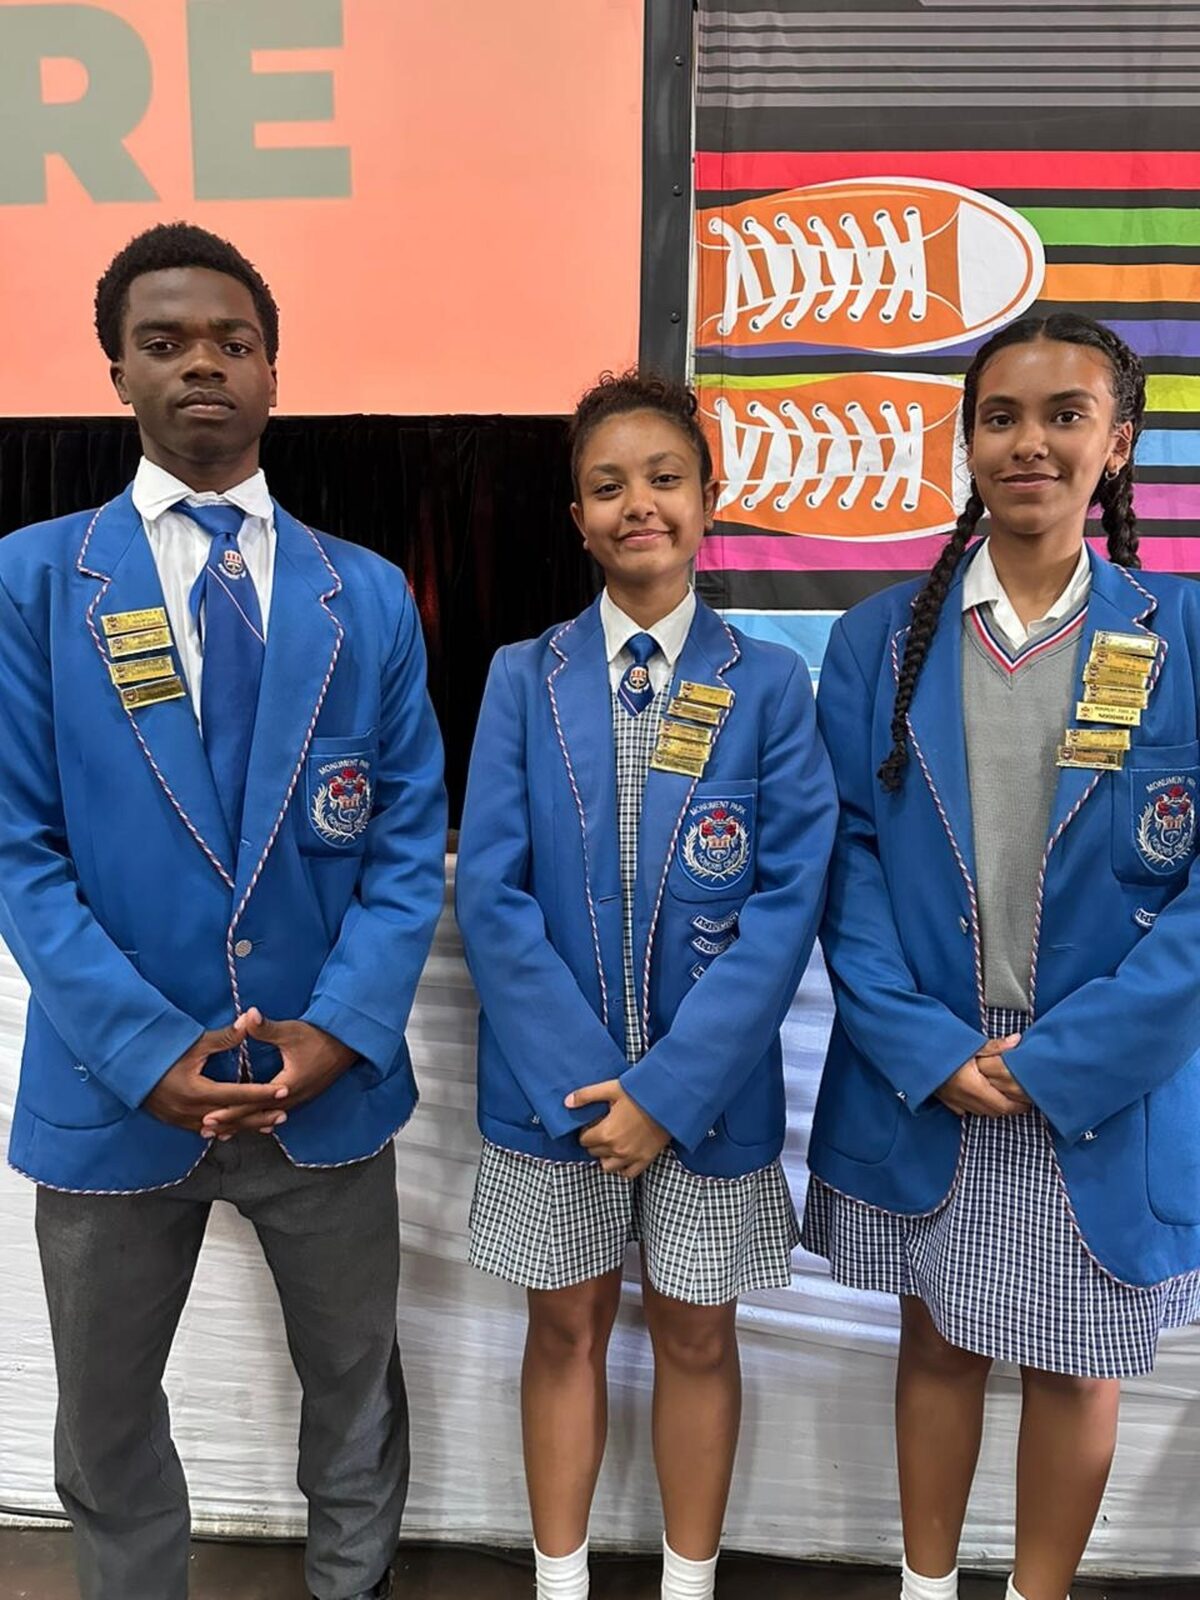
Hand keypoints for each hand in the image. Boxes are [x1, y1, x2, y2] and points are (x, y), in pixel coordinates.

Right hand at [144, 1019, 286, 1133]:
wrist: (126, 1066)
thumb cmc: (161, 1051)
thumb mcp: (194, 1043)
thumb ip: (225, 1037)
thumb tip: (249, 1021)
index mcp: (196, 1091)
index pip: (238, 1095)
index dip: (263, 1093)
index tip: (284, 1092)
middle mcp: (190, 1111)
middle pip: (233, 1118)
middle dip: (259, 1117)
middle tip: (284, 1114)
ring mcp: (181, 1119)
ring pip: (221, 1128)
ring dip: (244, 1125)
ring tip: (268, 1124)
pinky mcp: (175, 1122)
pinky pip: (205, 1130)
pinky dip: (224, 1129)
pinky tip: (236, 1129)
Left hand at [198, 1011, 358, 1138]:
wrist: (350, 1043)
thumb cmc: (321, 1036)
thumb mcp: (292, 1031)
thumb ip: (267, 1028)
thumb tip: (248, 1014)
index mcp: (287, 1085)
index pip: (252, 1102)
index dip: (229, 1110)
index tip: (208, 1118)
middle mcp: (292, 1098)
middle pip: (256, 1116)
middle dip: (231, 1123)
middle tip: (206, 1132)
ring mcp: (299, 1099)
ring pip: (266, 1118)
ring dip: (244, 1124)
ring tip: (223, 1133)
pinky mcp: (301, 1096)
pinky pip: (276, 1114)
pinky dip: (260, 1119)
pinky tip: (253, 1124)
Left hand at [566, 1078, 670, 1177]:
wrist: (669, 1099)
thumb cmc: (640, 1092)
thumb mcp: (611, 1089)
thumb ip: (586, 1096)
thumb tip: (567, 1103)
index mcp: (606, 1133)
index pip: (584, 1140)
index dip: (587, 1130)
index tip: (595, 1122)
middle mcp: (617, 1149)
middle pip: (594, 1152)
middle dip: (595, 1141)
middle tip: (604, 1128)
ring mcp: (631, 1157)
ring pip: (607, 1166)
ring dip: (606, 1155)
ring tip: (612, 1142)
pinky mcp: (645, 1160)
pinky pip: (627, 1174)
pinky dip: (622, 1167)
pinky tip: (623, 1154)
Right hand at [936, 1035, 1029, 1117]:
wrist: (912, 1050)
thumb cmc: (939, 1046)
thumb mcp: (969, 1043)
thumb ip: (995, 1046)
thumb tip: (1017, 1041)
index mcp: (973, 1086)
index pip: (1003, 1106)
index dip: (1019, 1105)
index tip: (1029, 1099)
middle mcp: (963, 1098)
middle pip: (994, 1112)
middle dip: (1009, 1107)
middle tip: (1021, 1098)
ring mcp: (953, 1101)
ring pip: (981, 1112)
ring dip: (994, 1106)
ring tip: (1005, 1095)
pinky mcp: (944, 1099)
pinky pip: (966, 1109)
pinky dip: (978, 1105)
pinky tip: (981, 1096)